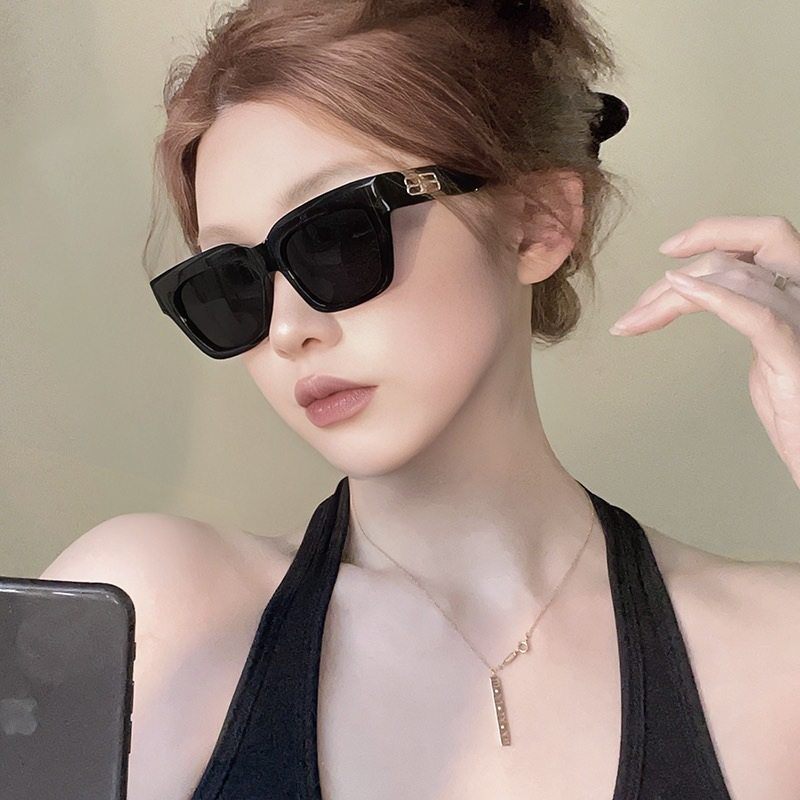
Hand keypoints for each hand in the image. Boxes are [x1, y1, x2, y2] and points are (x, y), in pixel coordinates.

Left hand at [609, 215, 799, 489]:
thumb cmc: (798, 410)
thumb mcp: (770, 355)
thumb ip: (752, 321)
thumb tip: (716, 301)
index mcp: (799, 295)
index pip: (764, 238)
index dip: (716, 231)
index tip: (668, 247)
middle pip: (739, 257)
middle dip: (680, 273)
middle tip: (637, 308)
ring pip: (735, 280)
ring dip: (671, 297)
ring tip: (634, 320)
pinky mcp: (794, 355)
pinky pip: (756, 316)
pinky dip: (714, 298)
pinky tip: (679, 293)